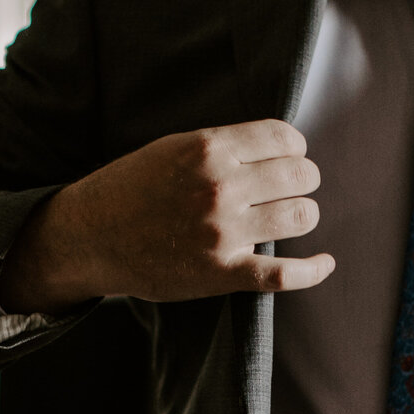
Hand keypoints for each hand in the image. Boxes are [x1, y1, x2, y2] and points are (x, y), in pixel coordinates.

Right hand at [0, 119, 333, 312]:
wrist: (89, 236)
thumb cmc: (132, 187)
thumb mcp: (174, 147)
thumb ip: (224, 145)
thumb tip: (280, 146)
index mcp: (209, 149)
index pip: (285, 138)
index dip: (296, 148)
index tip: (291, 157)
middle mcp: (220, 187)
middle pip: (301, 176)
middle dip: (304, 180)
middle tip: (292, 187)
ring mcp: (223, 232)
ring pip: (301, 216)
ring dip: (304, 215)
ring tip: (292, 216)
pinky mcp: (222, 272)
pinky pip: (285, 274)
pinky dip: (314, 270)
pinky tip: (325, 262)